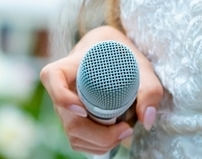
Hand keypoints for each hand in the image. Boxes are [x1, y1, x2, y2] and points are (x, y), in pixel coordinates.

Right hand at [40, 26, 163, 154]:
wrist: (112, 55)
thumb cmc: (123, 57)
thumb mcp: (140, 66)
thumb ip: (149, 89)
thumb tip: (147, 119)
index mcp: (71, 65)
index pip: (52, 77)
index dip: (63, 97)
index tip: (85, 109)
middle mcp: (61, 88)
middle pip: (69, 120)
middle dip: (99, 134)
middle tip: (127, 129)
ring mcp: (65, 107)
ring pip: (73, 135)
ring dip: (100, 142)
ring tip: (124, 131)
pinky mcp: (71, 120)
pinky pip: (78, 141)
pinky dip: (97, 146)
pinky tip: (114, 137)